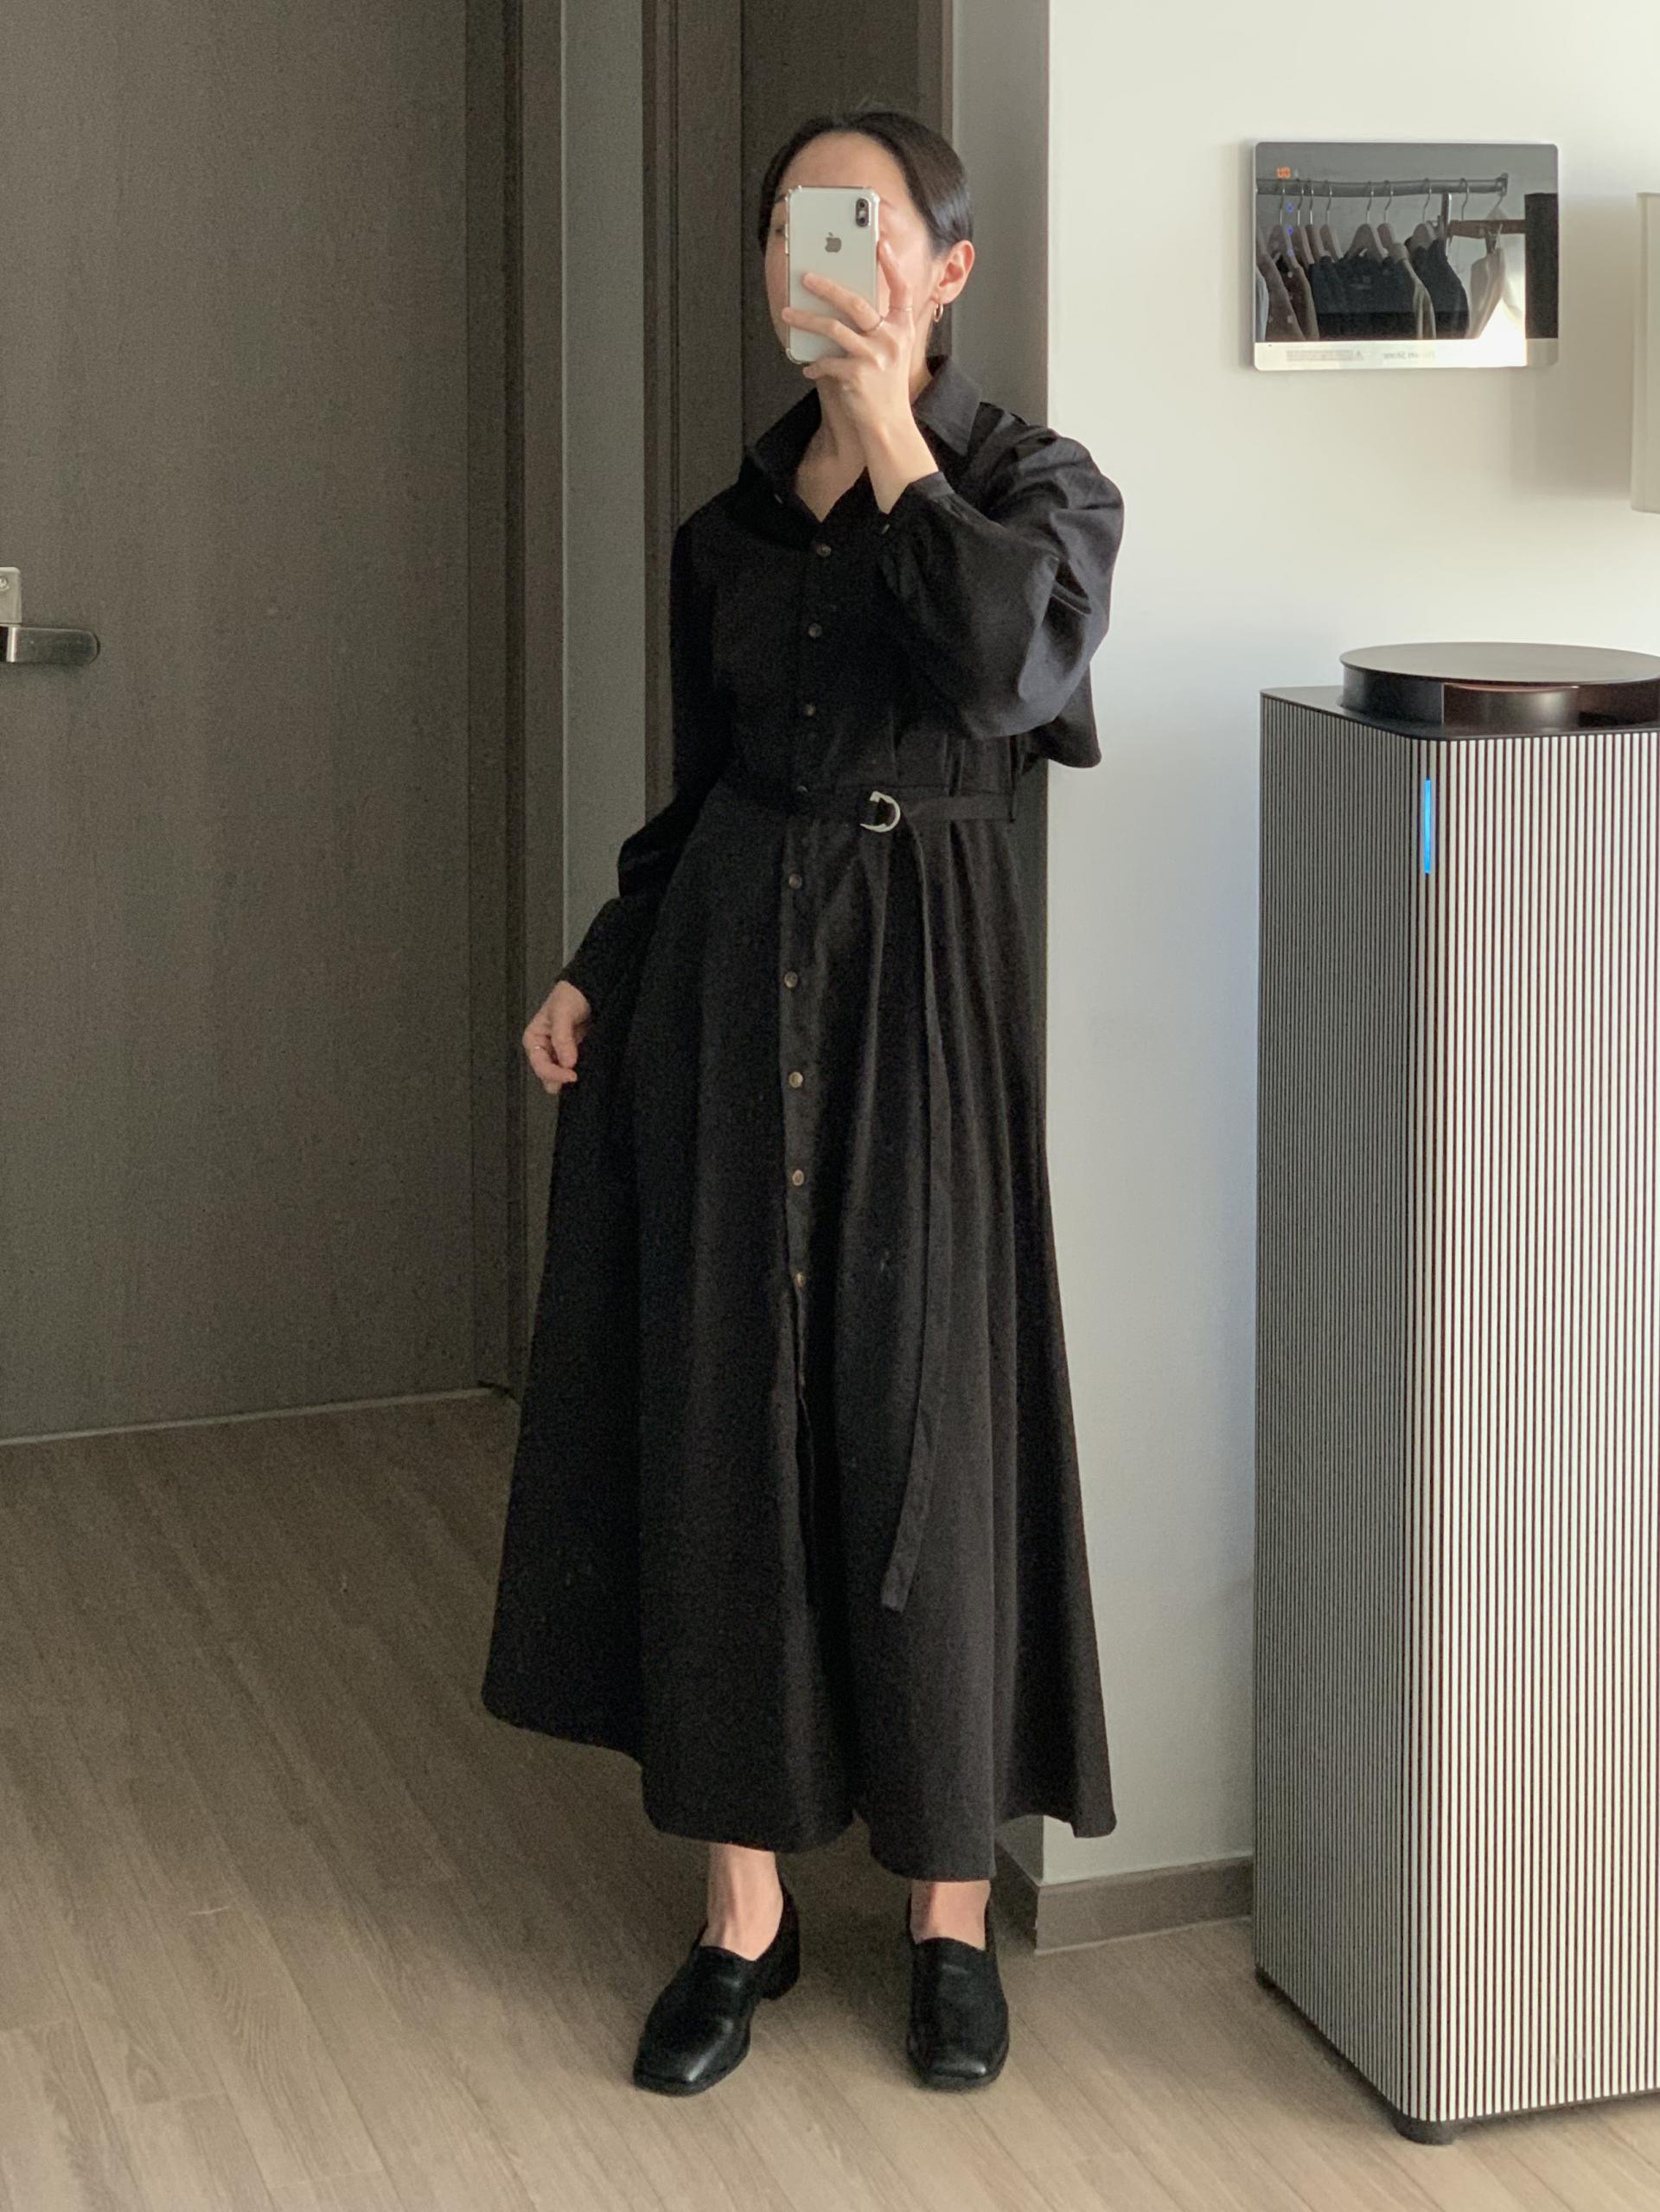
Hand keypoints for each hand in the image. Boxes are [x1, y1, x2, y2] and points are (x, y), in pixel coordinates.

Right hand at [523, 978, 590, 1093]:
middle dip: (561, 1080)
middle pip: (548, 1076)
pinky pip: (575, 1070)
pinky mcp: (575, 1056)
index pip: (539, 1065)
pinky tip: (589, 1072)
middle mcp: (544, 1050)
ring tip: (585, 1076)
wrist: (590, 990)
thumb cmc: (570, 996)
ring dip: (570, 1078)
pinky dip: (581, 1073)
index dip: (554, 1074)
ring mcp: (560, 1055)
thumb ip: (562, 1038)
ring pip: (561, 1077)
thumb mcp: (562, 1012)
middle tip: (578, 1078)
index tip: (572, 1075)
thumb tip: (567, 1063)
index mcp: (534, 1040)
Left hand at [781, 235, 927, 450]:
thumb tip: (842, 301)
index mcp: (902, 329)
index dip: (891, 266)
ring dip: (806, 320)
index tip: (880, 244)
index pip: (901, 290)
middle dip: (827, 287)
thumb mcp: (890, 353)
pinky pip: (827, 362)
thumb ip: (875, 328)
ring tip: (788, 313)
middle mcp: (891, 340)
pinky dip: (814, 365)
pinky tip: (808, 368)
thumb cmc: (885, 387)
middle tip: (806, 277)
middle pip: (856, 303)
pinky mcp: (856, 376)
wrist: (888, 426)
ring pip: (833, 329)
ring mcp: (874, 358)